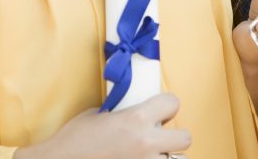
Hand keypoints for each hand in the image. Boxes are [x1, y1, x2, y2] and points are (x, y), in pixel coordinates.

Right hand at [13, 94, 189, 158]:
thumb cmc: (72, 141)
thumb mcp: (97, 116)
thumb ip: (119, 113)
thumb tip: (128, 111)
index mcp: (136, 119)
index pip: (173, 103)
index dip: (167, 105)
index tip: (161, 110)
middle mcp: (146, 143)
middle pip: (185, 138)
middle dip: (174, 137)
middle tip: (159, 137)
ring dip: (167, 158)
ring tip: (150, 155)